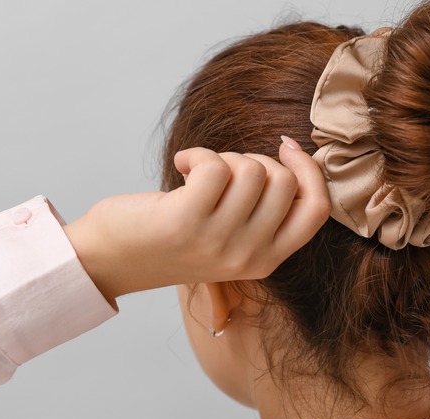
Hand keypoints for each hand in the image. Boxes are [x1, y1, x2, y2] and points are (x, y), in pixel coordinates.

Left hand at [64, 137, 329, 302]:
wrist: (112, 260)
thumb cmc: (174, 239)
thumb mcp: (232, 239)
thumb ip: (265, 213)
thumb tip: (293, 155)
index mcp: (267, 260)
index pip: (317, 209)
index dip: (309, 170)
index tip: (287, 148)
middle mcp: (247, 256)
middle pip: (283, 181)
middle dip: (255, 160)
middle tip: (224, 172)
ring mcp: (217, 242)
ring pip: (250, 170)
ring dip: (223, 158)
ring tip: (199, 173)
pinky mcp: (185, 222)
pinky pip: (215, 166)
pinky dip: (198, 154)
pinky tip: (182, 166)